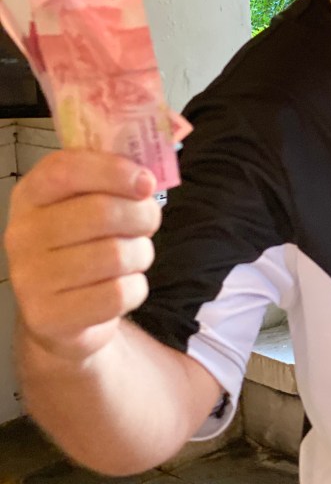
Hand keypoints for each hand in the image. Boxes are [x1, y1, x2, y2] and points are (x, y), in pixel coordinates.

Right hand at [4, 150, 161, 362]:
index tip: (146, 183)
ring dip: (141, 254)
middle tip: (149, 222)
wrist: (60, 312)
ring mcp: (30, 279)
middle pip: (101, 212)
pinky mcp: (48, 317)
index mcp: (30, 195)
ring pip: (115, 255)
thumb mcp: (86, 203)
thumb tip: (145, 181)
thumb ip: (110, 180)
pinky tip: (123, 286)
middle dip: (142, 215)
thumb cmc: (82, 244)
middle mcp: (22, 234)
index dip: (114, 171)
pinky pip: (116, 295)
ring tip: (134, 256)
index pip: (66, 170)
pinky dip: (135, 289)